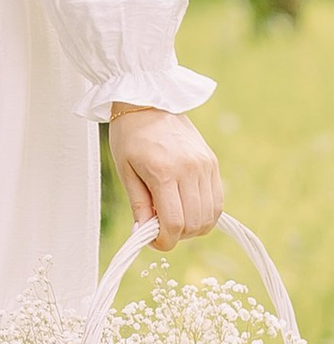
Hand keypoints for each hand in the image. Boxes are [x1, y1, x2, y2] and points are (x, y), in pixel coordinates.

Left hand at [109, 105, 223, 246]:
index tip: (153, 241)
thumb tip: (144, 234)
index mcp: (164, 172)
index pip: (174, 222)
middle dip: (178, 236)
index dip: (165, 241)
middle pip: (195, 223)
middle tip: (160, 229)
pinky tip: (188, 209)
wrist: (149, 101)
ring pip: (210, 215)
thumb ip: (139, 204)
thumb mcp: (125, 170)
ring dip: (193, 227)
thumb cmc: (130, 135)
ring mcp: (205, 166)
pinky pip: (217, 201)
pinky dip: (205, 213)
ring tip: (173, 218)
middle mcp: (190, 170)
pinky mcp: (212, 163)